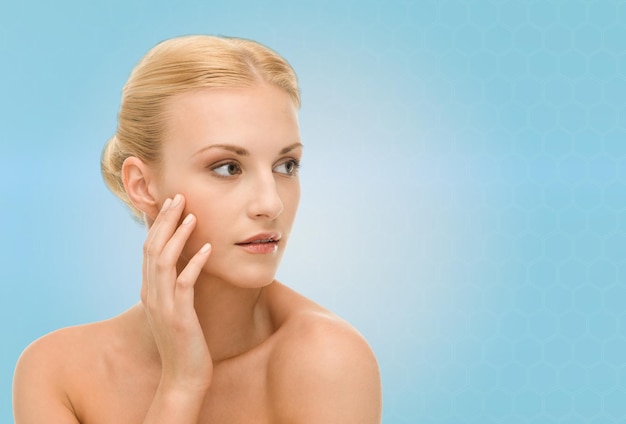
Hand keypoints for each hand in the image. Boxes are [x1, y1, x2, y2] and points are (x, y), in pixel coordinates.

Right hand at [141, 193, 212, 393]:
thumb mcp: (175, 309)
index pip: (149, 249)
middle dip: (165, 221)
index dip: (158, 224)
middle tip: (178, 197)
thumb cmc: (184, 342)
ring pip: (164, 262)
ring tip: (192, 216)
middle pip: (152, 248)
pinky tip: (208, 249)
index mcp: (150, 291)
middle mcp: (151, 295)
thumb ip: (175, 287)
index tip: (171, 203)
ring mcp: (163, 306)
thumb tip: (186, 264)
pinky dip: (195, 264)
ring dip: (177, 236)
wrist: (183, 377)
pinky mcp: (179, 318)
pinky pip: (185, 284)